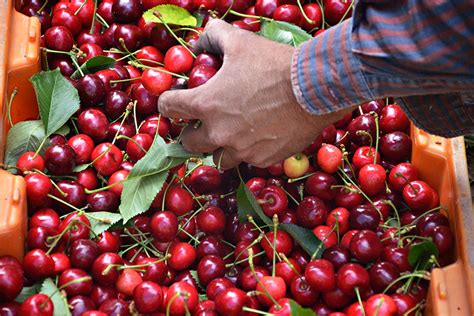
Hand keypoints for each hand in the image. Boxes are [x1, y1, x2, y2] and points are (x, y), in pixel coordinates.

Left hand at [158, 19, 349, 168]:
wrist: (315, 88)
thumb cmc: (274, 64)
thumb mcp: (240, 41)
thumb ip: (214, 36)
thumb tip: (201, 41)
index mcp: (206, 104)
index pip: (169, 107)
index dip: (169, 101)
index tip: (176, 100)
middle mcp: (218, 133)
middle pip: (189, 143)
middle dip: (191, 132)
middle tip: (201, 123)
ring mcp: (241, 150)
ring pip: (219, 158)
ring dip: (219, 147)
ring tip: (231, 134)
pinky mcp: (263, 159)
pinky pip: (248, 160)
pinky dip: (249, 150)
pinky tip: (259, 136)